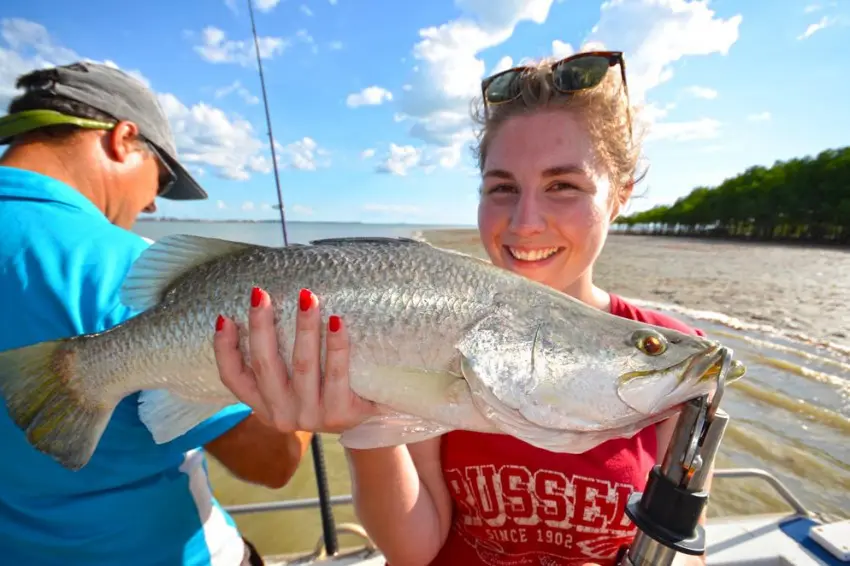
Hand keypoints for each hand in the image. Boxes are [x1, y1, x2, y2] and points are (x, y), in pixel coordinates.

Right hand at [213, 286, 378, 433]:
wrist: (369, 426)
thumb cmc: (327, 392)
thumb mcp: (294, 385)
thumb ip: (279, 361)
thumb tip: (263, 306)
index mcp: (265, 405)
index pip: (234, 379)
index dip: (224, 350)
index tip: (224, 317)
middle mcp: (283, 414)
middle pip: (265, 366)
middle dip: (261, 326)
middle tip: (260, 293)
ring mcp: (311, 416)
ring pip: (302, 365)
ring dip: (303, 327)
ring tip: (306, 297)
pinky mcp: (340, 414)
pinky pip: (336, 374)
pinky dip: (336, 345)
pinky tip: (337, 321)